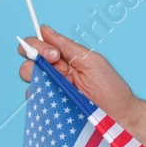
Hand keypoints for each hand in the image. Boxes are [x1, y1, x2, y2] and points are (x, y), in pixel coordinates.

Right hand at [17, 25, 138, 122]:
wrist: (117, 116)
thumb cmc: (109, 88)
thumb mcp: (91, 61)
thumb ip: (67, 46)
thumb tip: (44, 29)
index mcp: (64, 58)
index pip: (40, 45)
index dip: (38, 45)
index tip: (53, 54)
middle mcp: (54, 72)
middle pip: (28, 58)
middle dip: (33, 56)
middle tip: (54, 63)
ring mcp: (50, 89)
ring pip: (28, 76)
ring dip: (37, 76)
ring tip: (59, 85)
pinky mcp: (48, 106)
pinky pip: (34, 98)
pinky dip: (40, 95)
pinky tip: (56, 98)